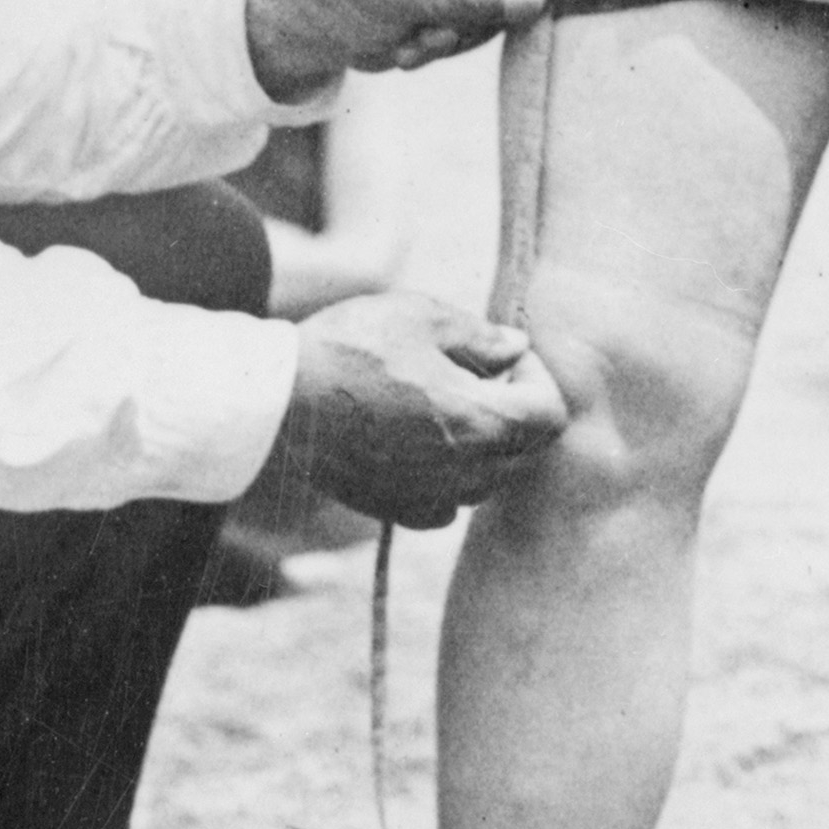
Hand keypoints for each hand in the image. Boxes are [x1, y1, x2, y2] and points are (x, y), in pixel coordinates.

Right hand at [260, 287, 570, 525]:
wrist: (278, 402)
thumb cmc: (350, 349)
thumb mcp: (421, 317)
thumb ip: (481, 337)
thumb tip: (517, 349)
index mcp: (478, 422)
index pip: (551, 416)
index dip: (538, 380)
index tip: (504, 359)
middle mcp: (463, 472)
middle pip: (525, 449)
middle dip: (514, 409)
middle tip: (471, 373)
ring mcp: (431, 497)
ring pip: (490, 477)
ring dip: (483, 442)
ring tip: (439, 401)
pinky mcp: (399, 511)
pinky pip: (449, 502)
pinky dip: (448, 474)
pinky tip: (416, 438)